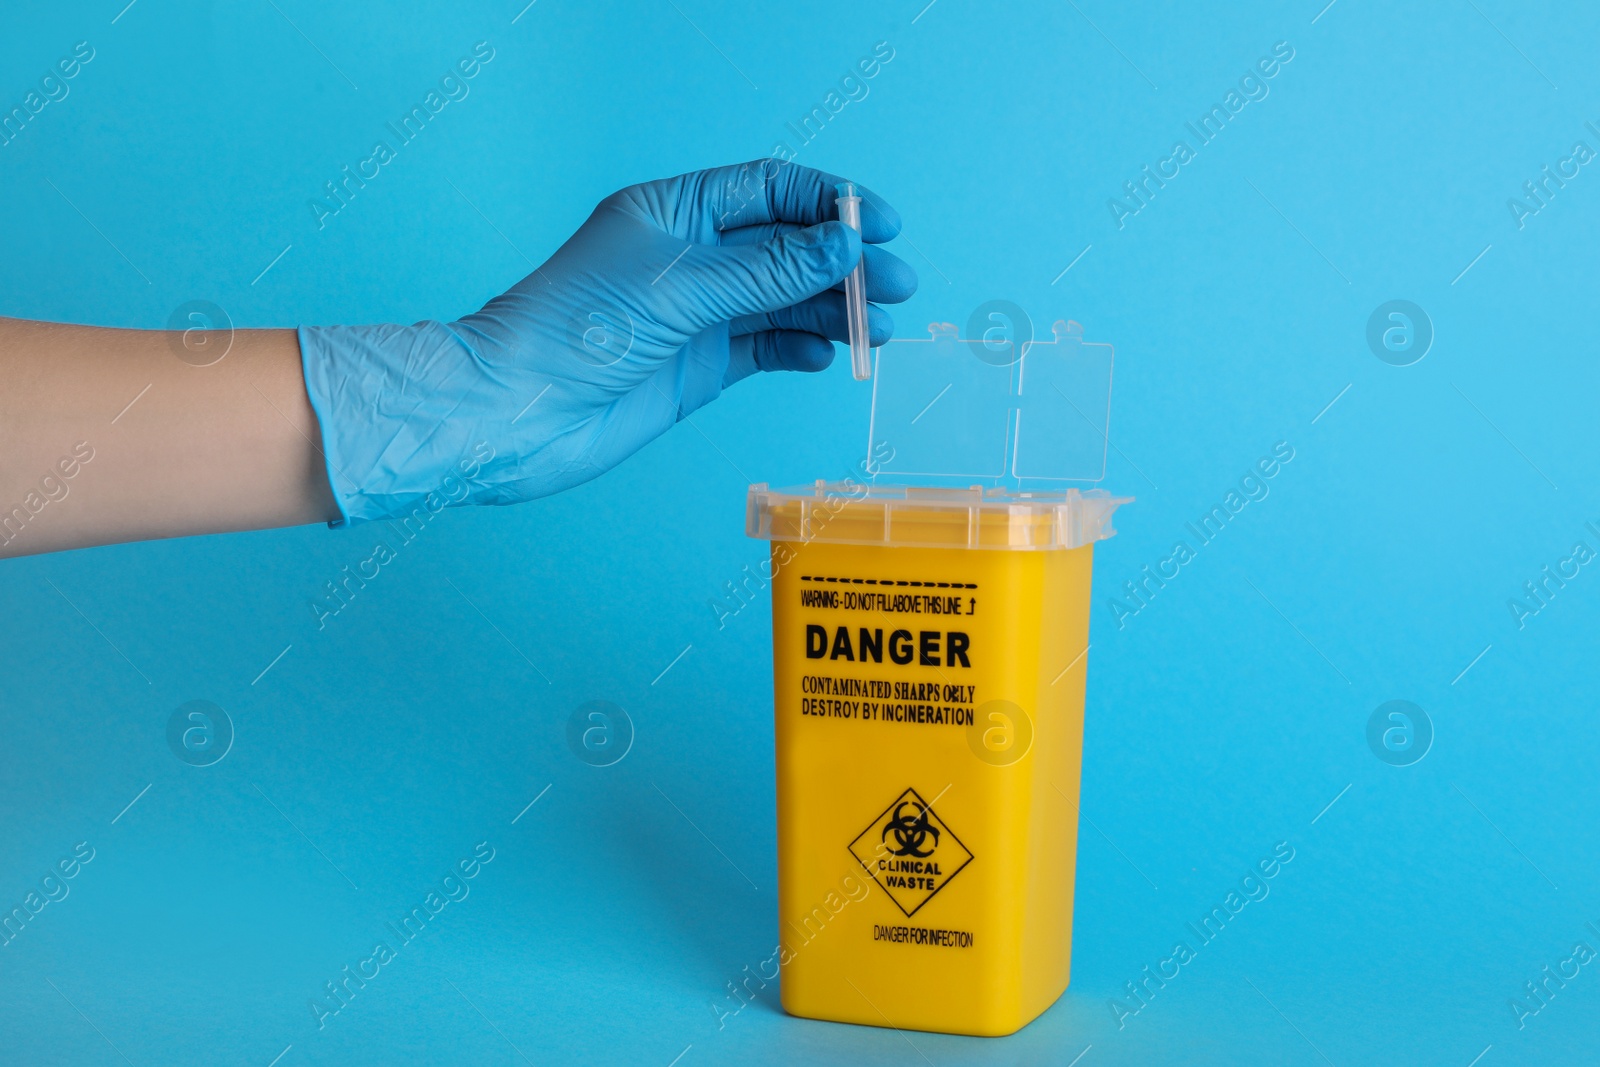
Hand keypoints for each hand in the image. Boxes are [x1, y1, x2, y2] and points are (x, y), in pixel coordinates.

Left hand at [298, 159, 917, 524]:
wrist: (517, 412)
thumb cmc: (573, 332)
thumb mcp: (680, 289)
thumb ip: (767, 269)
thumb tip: (843, 244)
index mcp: (676, 211)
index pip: (771, 189)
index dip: (830, 202)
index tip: (883, 222)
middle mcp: (691, 257)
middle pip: (788, 247)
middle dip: (846, 262)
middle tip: (899, 283)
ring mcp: (698, 313)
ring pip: (786, 301)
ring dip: (835, 310)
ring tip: (882, 327)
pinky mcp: (700, 365)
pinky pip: (766, 347)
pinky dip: (801, 348)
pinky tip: (828, 354)